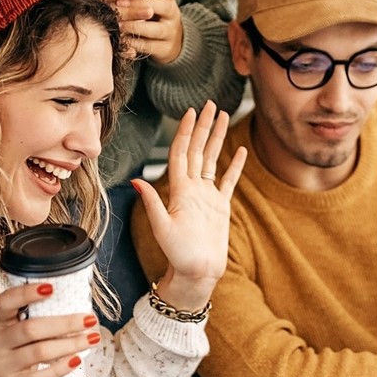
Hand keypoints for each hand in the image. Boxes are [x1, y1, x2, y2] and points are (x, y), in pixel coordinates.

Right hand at [0, 283, 99, 376]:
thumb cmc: (17, 359)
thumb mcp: (18, 337)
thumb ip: (35, 321)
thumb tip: (76, 306)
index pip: (5, 302)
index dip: (25, 293)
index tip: (52, 287)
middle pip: (30, 329)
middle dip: (64, 323)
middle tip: (89, 319)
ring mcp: (2, 366)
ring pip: (39, 352)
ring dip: (70, 344)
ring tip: (92, 339)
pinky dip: (61, 368)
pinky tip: (77, 360)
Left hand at [89, 0, 184, 64]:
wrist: (168, 39)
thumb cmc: (151, 13)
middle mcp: (172, 13)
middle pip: (163, 5)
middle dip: (139, 4)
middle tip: (119, 3)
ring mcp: (170, 32)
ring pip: (156, 28)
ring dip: (135, 25)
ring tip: (118, 23)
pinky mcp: (165, 48)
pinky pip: (149, 46)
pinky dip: (134, 42)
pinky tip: (121, 38)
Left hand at [132, 103, 246, 310]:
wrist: (196, 273)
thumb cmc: (177, 254)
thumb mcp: (162, 227)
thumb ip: (152, 202)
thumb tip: (136, 180)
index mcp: (179, 190)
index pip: (182, 153)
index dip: (186, 131)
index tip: (190, 112)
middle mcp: (193, 189)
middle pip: (198, 150)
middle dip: (204, 126)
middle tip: (210, 104)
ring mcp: (207, 196)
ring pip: (213, 160)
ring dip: (217, 138)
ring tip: (224, 116)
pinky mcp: (220, 207)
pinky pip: (228, 181)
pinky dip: (234, 166)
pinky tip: (239, 150)